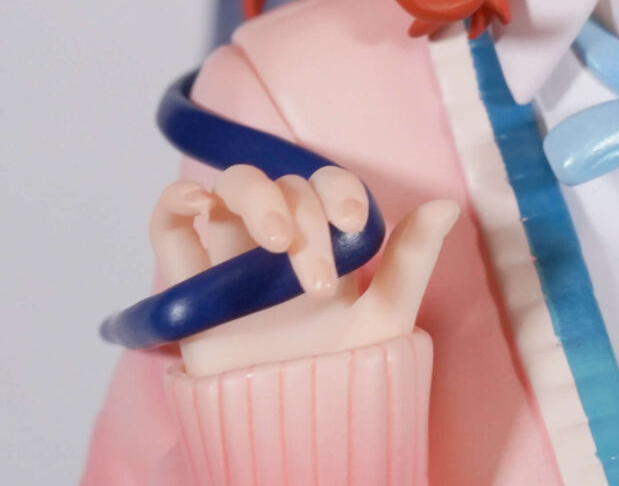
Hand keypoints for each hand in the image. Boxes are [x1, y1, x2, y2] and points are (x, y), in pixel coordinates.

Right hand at [146, 164, 460, 378]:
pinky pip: (170, 225)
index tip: (351, 221)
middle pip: (281, 185)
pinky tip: (198, 201)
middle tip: (316, 276)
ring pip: (230, 190)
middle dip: (302, 213)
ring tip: (274, 241)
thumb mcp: (386, 318)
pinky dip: (175, 199)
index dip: (337, 189)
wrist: (296, 433)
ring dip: (253, 197)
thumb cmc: (345, 377)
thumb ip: (411, 261)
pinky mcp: (190, 286)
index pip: (325, 185)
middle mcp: (277, 242)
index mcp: (325, 242)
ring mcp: (231, 259)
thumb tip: (448, 203)